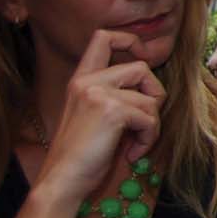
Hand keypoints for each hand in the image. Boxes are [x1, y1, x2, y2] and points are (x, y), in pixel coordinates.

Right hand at [36, 30, 166, 200]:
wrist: (62, 180)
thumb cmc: (82, 155)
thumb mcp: (95, 115)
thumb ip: (116, 95)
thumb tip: (154, 90)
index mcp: (81, 80)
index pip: (103, 37)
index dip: (130, 40)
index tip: (143, 57)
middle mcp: (87, 81)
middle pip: (141, 67)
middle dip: (154, 94)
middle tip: (144, 121)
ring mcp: (98, 93)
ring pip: (151, 98)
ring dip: (151, 126)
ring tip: (134, 143)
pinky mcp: (111, 110)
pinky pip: (150, 119)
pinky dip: (149, 139)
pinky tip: (132, 153)